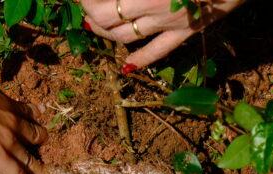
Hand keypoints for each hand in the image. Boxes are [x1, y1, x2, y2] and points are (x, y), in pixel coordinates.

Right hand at [0, 60, 47, 173]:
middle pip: (32, 134)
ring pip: (29, 158)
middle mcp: (11, 122)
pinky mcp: (2, 159)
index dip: (31, 114)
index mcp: (1, 102)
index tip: (39, 114)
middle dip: (39, 140)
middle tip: (44, 145)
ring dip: (36, 168)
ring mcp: (9, 142)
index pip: (22, 109)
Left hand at [81, 0, 244, 69]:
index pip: (102, 4)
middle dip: (90, 14)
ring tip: (96, 26)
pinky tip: (126, 68)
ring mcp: (170, 24)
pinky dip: (139, 61)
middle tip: (85, 5)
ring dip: (106, 34)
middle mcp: (154, 9)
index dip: (86, 0)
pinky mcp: (187, 32)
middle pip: (107, 20)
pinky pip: (158, 52)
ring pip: (126, 38)